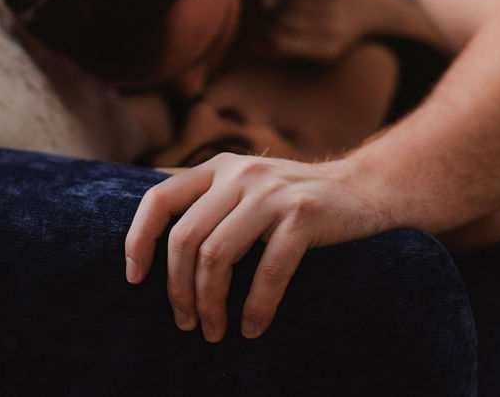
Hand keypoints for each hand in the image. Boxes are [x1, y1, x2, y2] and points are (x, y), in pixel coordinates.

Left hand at [125, 152, 383, 341]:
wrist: (364, 187)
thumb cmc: (296, 197)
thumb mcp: (246, 182)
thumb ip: (207, 193)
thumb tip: (150, 211)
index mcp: (218, 167)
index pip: (158, 199)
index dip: (139, 240)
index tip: (134, 278)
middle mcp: (239, 175)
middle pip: (185, 238)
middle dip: (178, 288)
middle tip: (185, 322)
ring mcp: (271, 194)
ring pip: (217, 256)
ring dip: (210, 303)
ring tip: (213, 330)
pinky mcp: (303, 216)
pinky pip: (268, 270)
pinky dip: (257, 306)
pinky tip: (253, 327)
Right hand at [256, 0, 374, 60]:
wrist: (374, 10)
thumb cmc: (343, 35)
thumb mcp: (322, 51)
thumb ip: (290, 50)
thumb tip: (253, 46)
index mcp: (327, 47)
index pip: (282, 42)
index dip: (266, 40)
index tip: (261, 38)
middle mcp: (330, 26)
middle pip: (283, 22)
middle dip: (274, 23)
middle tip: (274, 24)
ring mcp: (332, 4)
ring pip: (290, 5)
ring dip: (285, 9)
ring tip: (291, 13)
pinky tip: (302, 1)